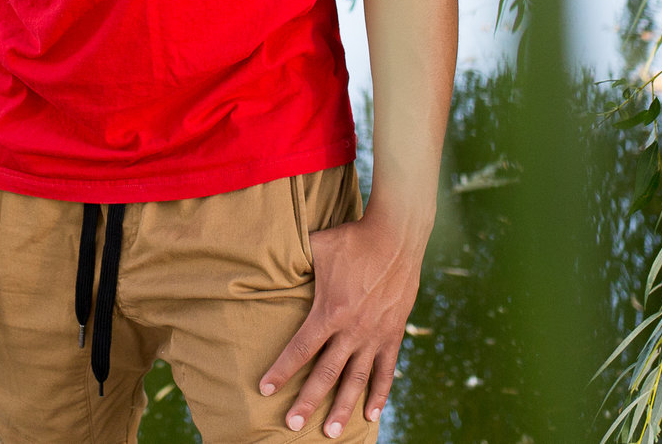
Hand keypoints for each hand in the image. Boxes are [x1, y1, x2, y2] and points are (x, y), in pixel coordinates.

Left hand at [259, 210, 427, 434]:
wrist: (396, 236)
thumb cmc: (351, 238)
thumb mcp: (316, 246)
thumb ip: (294, 259)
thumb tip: (267, 256)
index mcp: (329, 312)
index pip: (300, 349)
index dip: (282, 371)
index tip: (265, 389)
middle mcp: (352, 330)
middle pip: (326, 374)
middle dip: (308, 402)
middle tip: (292, 425)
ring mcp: (375, 335)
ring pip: (357, 381)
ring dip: (343, 408)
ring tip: (331, 432)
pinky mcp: (393, 334)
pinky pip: (386, 371)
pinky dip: (379, 394)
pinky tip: (371, 415)